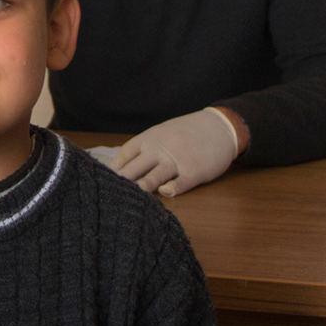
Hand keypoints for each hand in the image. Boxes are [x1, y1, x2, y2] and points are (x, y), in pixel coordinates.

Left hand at [111, 108, 242, 196]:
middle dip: (122, 180)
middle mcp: (159, 150)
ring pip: (153, 177)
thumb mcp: (162, 132)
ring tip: (129, 197)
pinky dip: (170, 189)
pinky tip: (163, 192)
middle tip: (110, 192)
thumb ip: (145, 146)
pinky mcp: (194, 172)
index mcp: (149, 139)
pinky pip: (179, 184)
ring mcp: (176, 161)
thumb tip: (123, 163)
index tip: (107, 178)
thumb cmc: (187, 132)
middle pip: (135, 168)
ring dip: (141, 187)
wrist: (219, 127)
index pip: (126, 153)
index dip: (116, 167)